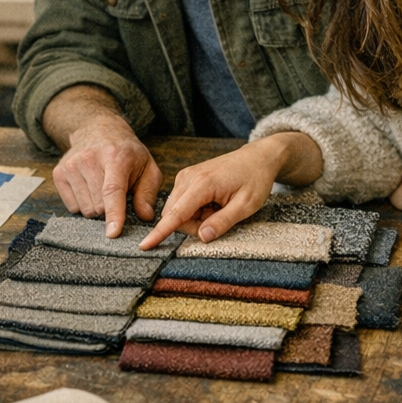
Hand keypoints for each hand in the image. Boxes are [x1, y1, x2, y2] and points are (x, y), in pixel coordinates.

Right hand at [54, 115, 161, 236]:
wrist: (98, 130)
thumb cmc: (126, 153)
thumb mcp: (147, 167)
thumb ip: (148, 192)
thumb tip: (145, 216)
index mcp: (115, 157)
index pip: (112, 190)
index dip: (114, 213)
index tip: (113, 233)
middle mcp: (89, 159)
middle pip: (99, 206)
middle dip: (110, 209)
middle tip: (117, 192)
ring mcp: (70, 166)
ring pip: (85, 210)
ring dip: (97, 207)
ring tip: (102, 187)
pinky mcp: (59, 173)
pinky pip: (72, 207)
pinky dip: (83, 204)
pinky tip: (89, 188)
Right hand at [140, 132, 323, 248]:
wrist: (257, 157)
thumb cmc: (255, 179)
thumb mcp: (246, 205)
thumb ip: (223, 222)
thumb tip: (202, 237)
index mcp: (202, 184)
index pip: (175, 214)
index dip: (160, 233)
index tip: (144, 246)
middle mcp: (188, 178)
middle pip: (173, 215)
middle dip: (192, 226)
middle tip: (218, 221)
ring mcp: (185, 176)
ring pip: (176, 211)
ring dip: (194, 218)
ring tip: (218, 208)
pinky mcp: (186, 178)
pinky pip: (181, 203)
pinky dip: (194, 210)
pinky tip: (213, 203)